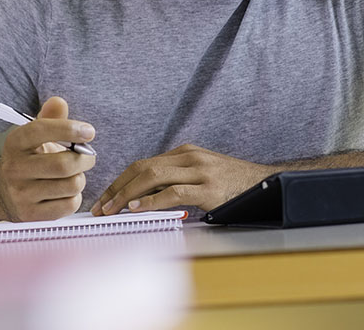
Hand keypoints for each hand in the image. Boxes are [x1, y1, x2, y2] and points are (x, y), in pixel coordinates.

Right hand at [0, 96, 96, 221]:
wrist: (5, 193)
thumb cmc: (31, 158)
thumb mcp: (36, 136)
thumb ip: (50, 118)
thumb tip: (58, 102)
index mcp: (15, 143)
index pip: (41, 130)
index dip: (69, 129)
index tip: (89, 132)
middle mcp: (14, 169)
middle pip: (64, 165)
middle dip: (85, 159)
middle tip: (89, 156)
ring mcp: (20, 194)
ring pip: (71, 186)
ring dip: (81, 179)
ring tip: (74, 175)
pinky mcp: (30, 215)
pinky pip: (69, 205)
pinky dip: (75, 198)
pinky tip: (66, 192)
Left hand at [92, 144, 271, 214]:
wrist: (264, 184)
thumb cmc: (230, 184)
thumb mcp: (200, 175)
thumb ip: (176, 180)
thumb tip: (141, 198)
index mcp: (185, 153)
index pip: (142, 164)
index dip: (119, 181)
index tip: (103, 198)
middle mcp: (189, 157)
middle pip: (142, 168)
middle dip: (116, 188)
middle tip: (100, 206)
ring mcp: (199, 171)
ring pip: (152, 177)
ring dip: (126, 195)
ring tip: (111, 210)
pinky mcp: (208, 189)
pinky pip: (173, 193)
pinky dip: (151, 201)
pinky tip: (137, 210)